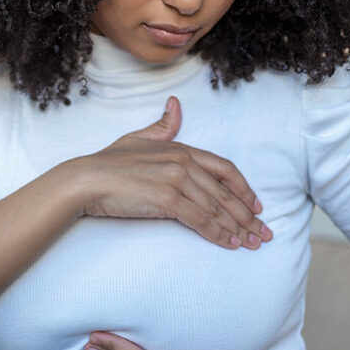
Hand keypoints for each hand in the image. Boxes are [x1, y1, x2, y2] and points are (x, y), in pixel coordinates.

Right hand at [72, 96, 271, 249]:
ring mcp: (176, 180)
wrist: (86, 179)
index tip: (257, 206)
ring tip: (251, 243)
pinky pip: (201, 220)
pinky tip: (228, 243)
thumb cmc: (108, 162)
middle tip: (264, 234)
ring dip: (237, 229)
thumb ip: (162, 126)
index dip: (244, 189)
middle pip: (226, 192)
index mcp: (181, 148)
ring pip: (217, 208)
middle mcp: (184, 162)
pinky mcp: (167, 199)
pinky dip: (218, 234)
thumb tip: (176, 105)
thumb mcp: (138, 137)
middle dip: (248, 216)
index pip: (225, 169)